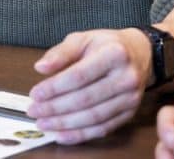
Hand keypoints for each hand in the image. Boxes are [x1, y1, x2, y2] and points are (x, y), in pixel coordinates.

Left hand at [27, 28, 148, 143]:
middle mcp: (126, 77)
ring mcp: (130, 98)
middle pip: (85, 99)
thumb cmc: (106, 45)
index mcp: (114, 53)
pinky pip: (102, 129)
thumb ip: (61, 53)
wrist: (139, 54)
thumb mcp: (83, 39)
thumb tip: (40, 67)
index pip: (79, 75)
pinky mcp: (129, 114)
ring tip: (43, 123)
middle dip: (55, 108)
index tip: (35, 94)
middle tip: (34, 111)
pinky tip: (61, 134)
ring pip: (93, 117)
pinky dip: (79, 135)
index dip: (54, 87)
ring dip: (64, 124)